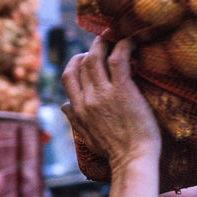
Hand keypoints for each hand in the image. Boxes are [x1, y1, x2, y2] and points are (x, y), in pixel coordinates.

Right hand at [61, 36, 161, 174]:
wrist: (132, 160)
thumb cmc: (115, 152)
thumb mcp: (87, 138)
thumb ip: (75, 120)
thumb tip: (64, 106)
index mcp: (78, 109)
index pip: (68, 77)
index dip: (76, 63)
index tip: (85, 58)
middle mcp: (87, 99)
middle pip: (81, 64)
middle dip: (90, 50)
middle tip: (103, 44)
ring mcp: (104, 94)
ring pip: (96, 57)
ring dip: (103, 43)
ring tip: (113, 36)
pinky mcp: (123, 91)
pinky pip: (118, 60)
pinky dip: (122, 46)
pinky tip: (130, 42)